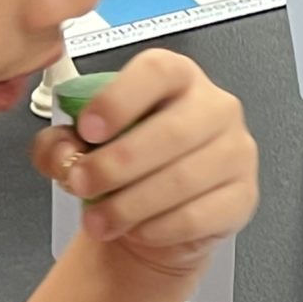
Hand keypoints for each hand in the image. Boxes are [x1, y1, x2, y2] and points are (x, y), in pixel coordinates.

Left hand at [31, 50, 257, 274]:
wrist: (153, 214)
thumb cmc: (125, 168)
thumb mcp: (82, 146)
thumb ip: (60, 144)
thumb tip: (61, 155)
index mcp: (178, 78)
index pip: (157, 71)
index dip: (119, 99)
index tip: (88, 128)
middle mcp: (215, 107)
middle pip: (171, 131)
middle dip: (116, 164)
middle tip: (82, 183)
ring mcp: (236, 152)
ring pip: (183, 180)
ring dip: (130, 205)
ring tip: (99, 219)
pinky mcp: (242, 196)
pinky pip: (197, 216)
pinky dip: (158, 228)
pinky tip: (138, 230)